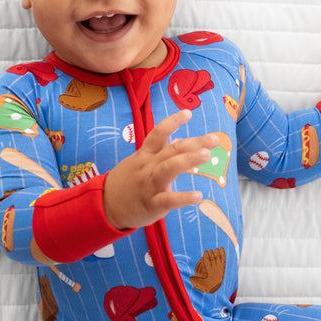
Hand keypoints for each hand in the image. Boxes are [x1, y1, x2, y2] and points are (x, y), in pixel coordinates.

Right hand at [103, 110, 219, 229]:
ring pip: (169, 169)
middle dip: (194, 143)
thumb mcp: (138, 162)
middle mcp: (148, 167)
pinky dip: (184, 198)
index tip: (189, 113)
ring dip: (188, 160)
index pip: (158, 133)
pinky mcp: (152, 205)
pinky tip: (199, 196)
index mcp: (145, 155)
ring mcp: (149, 185)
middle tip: (215, 139)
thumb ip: (159, 152)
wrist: (106, 206)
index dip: (173, 122)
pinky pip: (168, 200)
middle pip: (172, 150)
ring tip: (207, 155)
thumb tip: (179, 140)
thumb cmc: (127, 183)